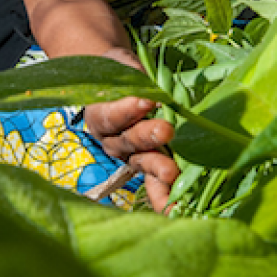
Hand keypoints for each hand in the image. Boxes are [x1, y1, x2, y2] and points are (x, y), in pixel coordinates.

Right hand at [83, 48, 179, 211]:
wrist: (120, 84)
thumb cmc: (121, 72)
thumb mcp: (122, 66)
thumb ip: (133, 74)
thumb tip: (150, 85)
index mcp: (100, 116)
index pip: (111, 114)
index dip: (127, 109)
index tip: (146, 100)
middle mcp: (113, 141)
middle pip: (129, 141)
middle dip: (147, 137)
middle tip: (166, 130)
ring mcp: (132, 157)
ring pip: (143, 163)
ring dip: (159, 168)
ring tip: (172, 172)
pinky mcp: (150, 167)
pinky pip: (155, 185)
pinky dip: (165, 197)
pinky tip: (177, 210)